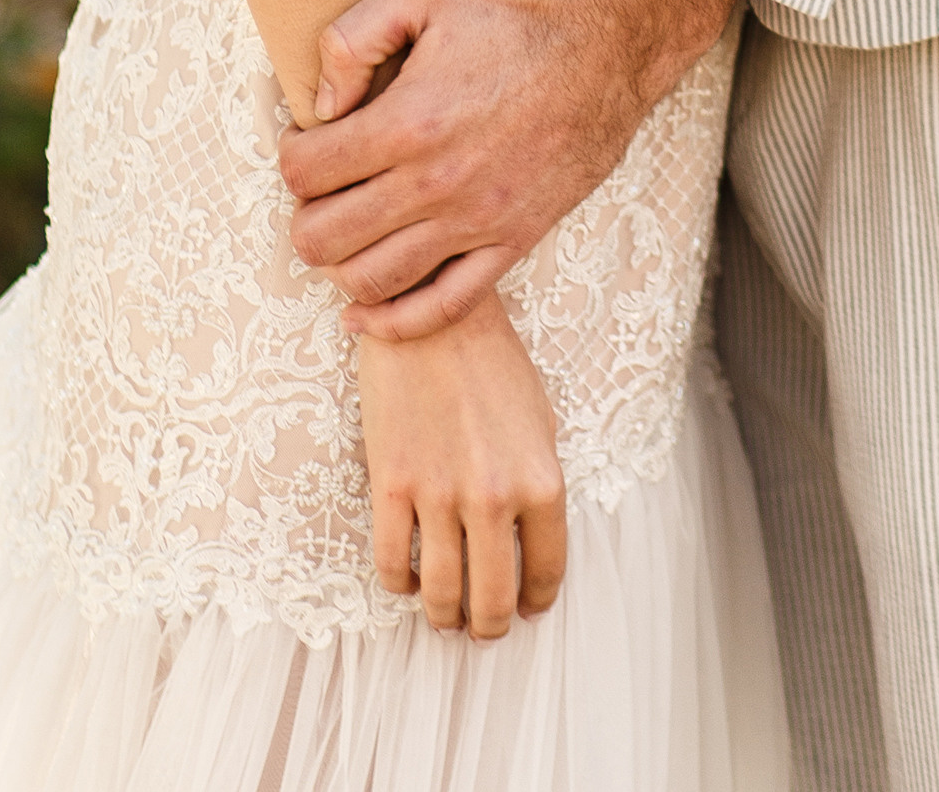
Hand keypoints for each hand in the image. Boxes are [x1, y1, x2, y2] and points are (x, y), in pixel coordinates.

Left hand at [283, 0, 736, 341]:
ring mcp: (476, 222)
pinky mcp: (512, 243)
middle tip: (322, 188)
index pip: (305, 172)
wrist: (608, 41)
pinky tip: (364, 313)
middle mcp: (437, 183)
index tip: (305, 141)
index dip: (291, 156)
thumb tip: (322, 105)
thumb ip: (351, 40)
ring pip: (372, 281)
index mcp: (409, 121)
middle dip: (306, 214)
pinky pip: (442, 309)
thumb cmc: (513, 11)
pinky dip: (393, 322)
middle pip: (325, 238)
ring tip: (347, 228)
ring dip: (339, 263)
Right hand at [358, 293, 566, 637]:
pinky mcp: (391, 483)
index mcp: (540, 480)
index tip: (528, 608)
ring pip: (443, 594)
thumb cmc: (491, 360)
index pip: (546, 571)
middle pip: (492, 600)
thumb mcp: (539, 419)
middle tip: (483, 629)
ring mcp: (439, 493)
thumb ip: (538, 483)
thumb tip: (531, 541)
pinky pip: (393, 563)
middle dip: (489, 627)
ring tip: (446, 616)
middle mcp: (494, 496)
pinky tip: (410, 579)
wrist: (431, 310)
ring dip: (445, 617)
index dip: (537, 601)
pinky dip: (401, 585)